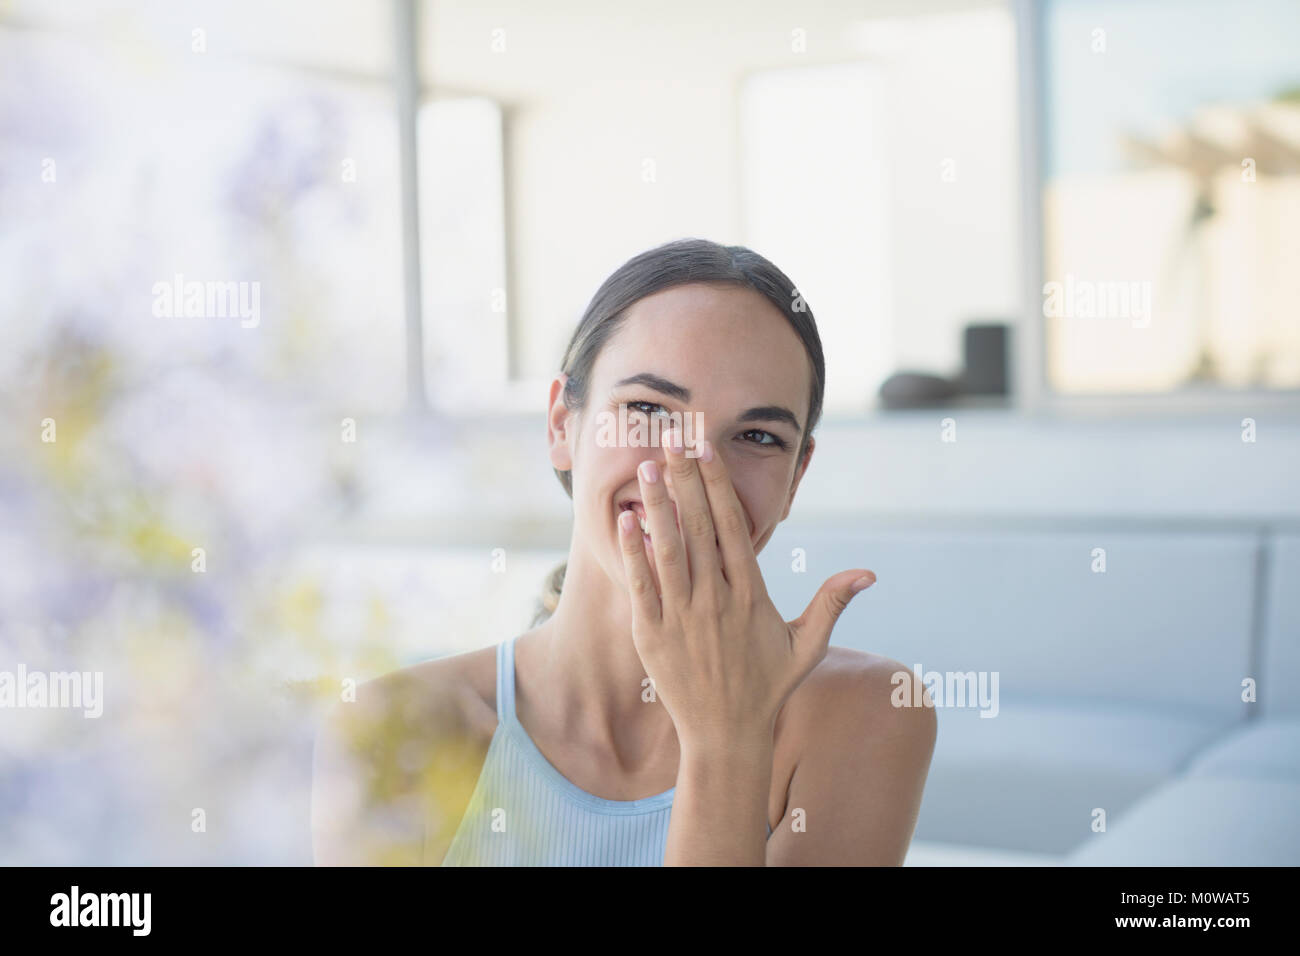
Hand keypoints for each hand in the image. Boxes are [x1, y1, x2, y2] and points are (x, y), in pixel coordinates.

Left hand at [617, 427, 875, 752]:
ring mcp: (682, 617)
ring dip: (656, 505)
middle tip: (671, 439)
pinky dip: (633, 553)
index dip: (718, 486)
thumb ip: (831, 603)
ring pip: (667, 551)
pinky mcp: (653, 635)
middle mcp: (716, 600)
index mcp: (751, 595)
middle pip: (698, 527)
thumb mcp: (807, 646)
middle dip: (684, 480)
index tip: (706, 451)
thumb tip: (869, 573)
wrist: (726, 735)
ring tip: (646, 466)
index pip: (732, 528)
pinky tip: (626, 521)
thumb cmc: (768, 687)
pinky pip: (642, 586)